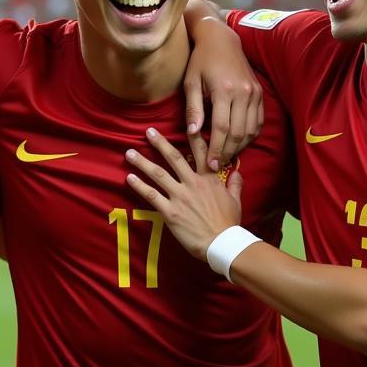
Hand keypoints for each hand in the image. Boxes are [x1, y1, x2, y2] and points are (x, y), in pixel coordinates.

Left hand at [126, 128, 242, 259]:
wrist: (221, 243)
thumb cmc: (229, 224)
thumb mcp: (235, 200)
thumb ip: (235, 184)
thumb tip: (236, 172)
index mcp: (209, 179)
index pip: (200, 152)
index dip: (193, 136)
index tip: (186, 123)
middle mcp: (193, 183)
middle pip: (174, 158)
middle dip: (160, 143)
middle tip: (148, 131)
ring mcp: (180, 197)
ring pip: (158, 174)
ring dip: (142, 162)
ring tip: (129, 153)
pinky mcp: (170, 212)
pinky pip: (152, 196)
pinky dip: (139, 186)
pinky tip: (129, 178)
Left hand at [183, 17, 262, 169]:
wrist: (221, 40)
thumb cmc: (201, 62)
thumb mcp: (191, 83)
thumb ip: (193, 109)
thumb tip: (193, 133)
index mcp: (224, 90)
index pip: (222, 128)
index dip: (216, 149)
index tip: (210, 164)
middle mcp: (243, 93)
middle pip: (238, 133)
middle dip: (228, 152)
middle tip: (218, 165)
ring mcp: (254, 93)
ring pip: (251, 130)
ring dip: (239, 147)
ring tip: (226, 156)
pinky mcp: (260, 94)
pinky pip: (258, 122)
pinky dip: (250, 136)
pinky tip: (238, 143)